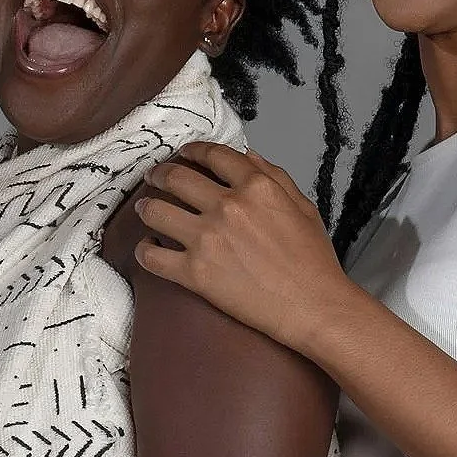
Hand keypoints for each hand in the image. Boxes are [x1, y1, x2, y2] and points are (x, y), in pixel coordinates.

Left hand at [132, 143, 352, 353]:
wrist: (312, 306)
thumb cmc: (313, 261)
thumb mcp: (303, 206)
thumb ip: (274, 176)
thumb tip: (248, 156)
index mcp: (257, 187)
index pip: (214, 155)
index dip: (193, 150)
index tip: (184, 153)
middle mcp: (229, 207)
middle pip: (176, 177)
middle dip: (159, 174)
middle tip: (154, 178)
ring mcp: (207, 239)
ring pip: (155, 211)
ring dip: (146, 207)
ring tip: (145, 209)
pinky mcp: (194, 272)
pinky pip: (151, 255)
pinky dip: (144, 250)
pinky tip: (147, 247)